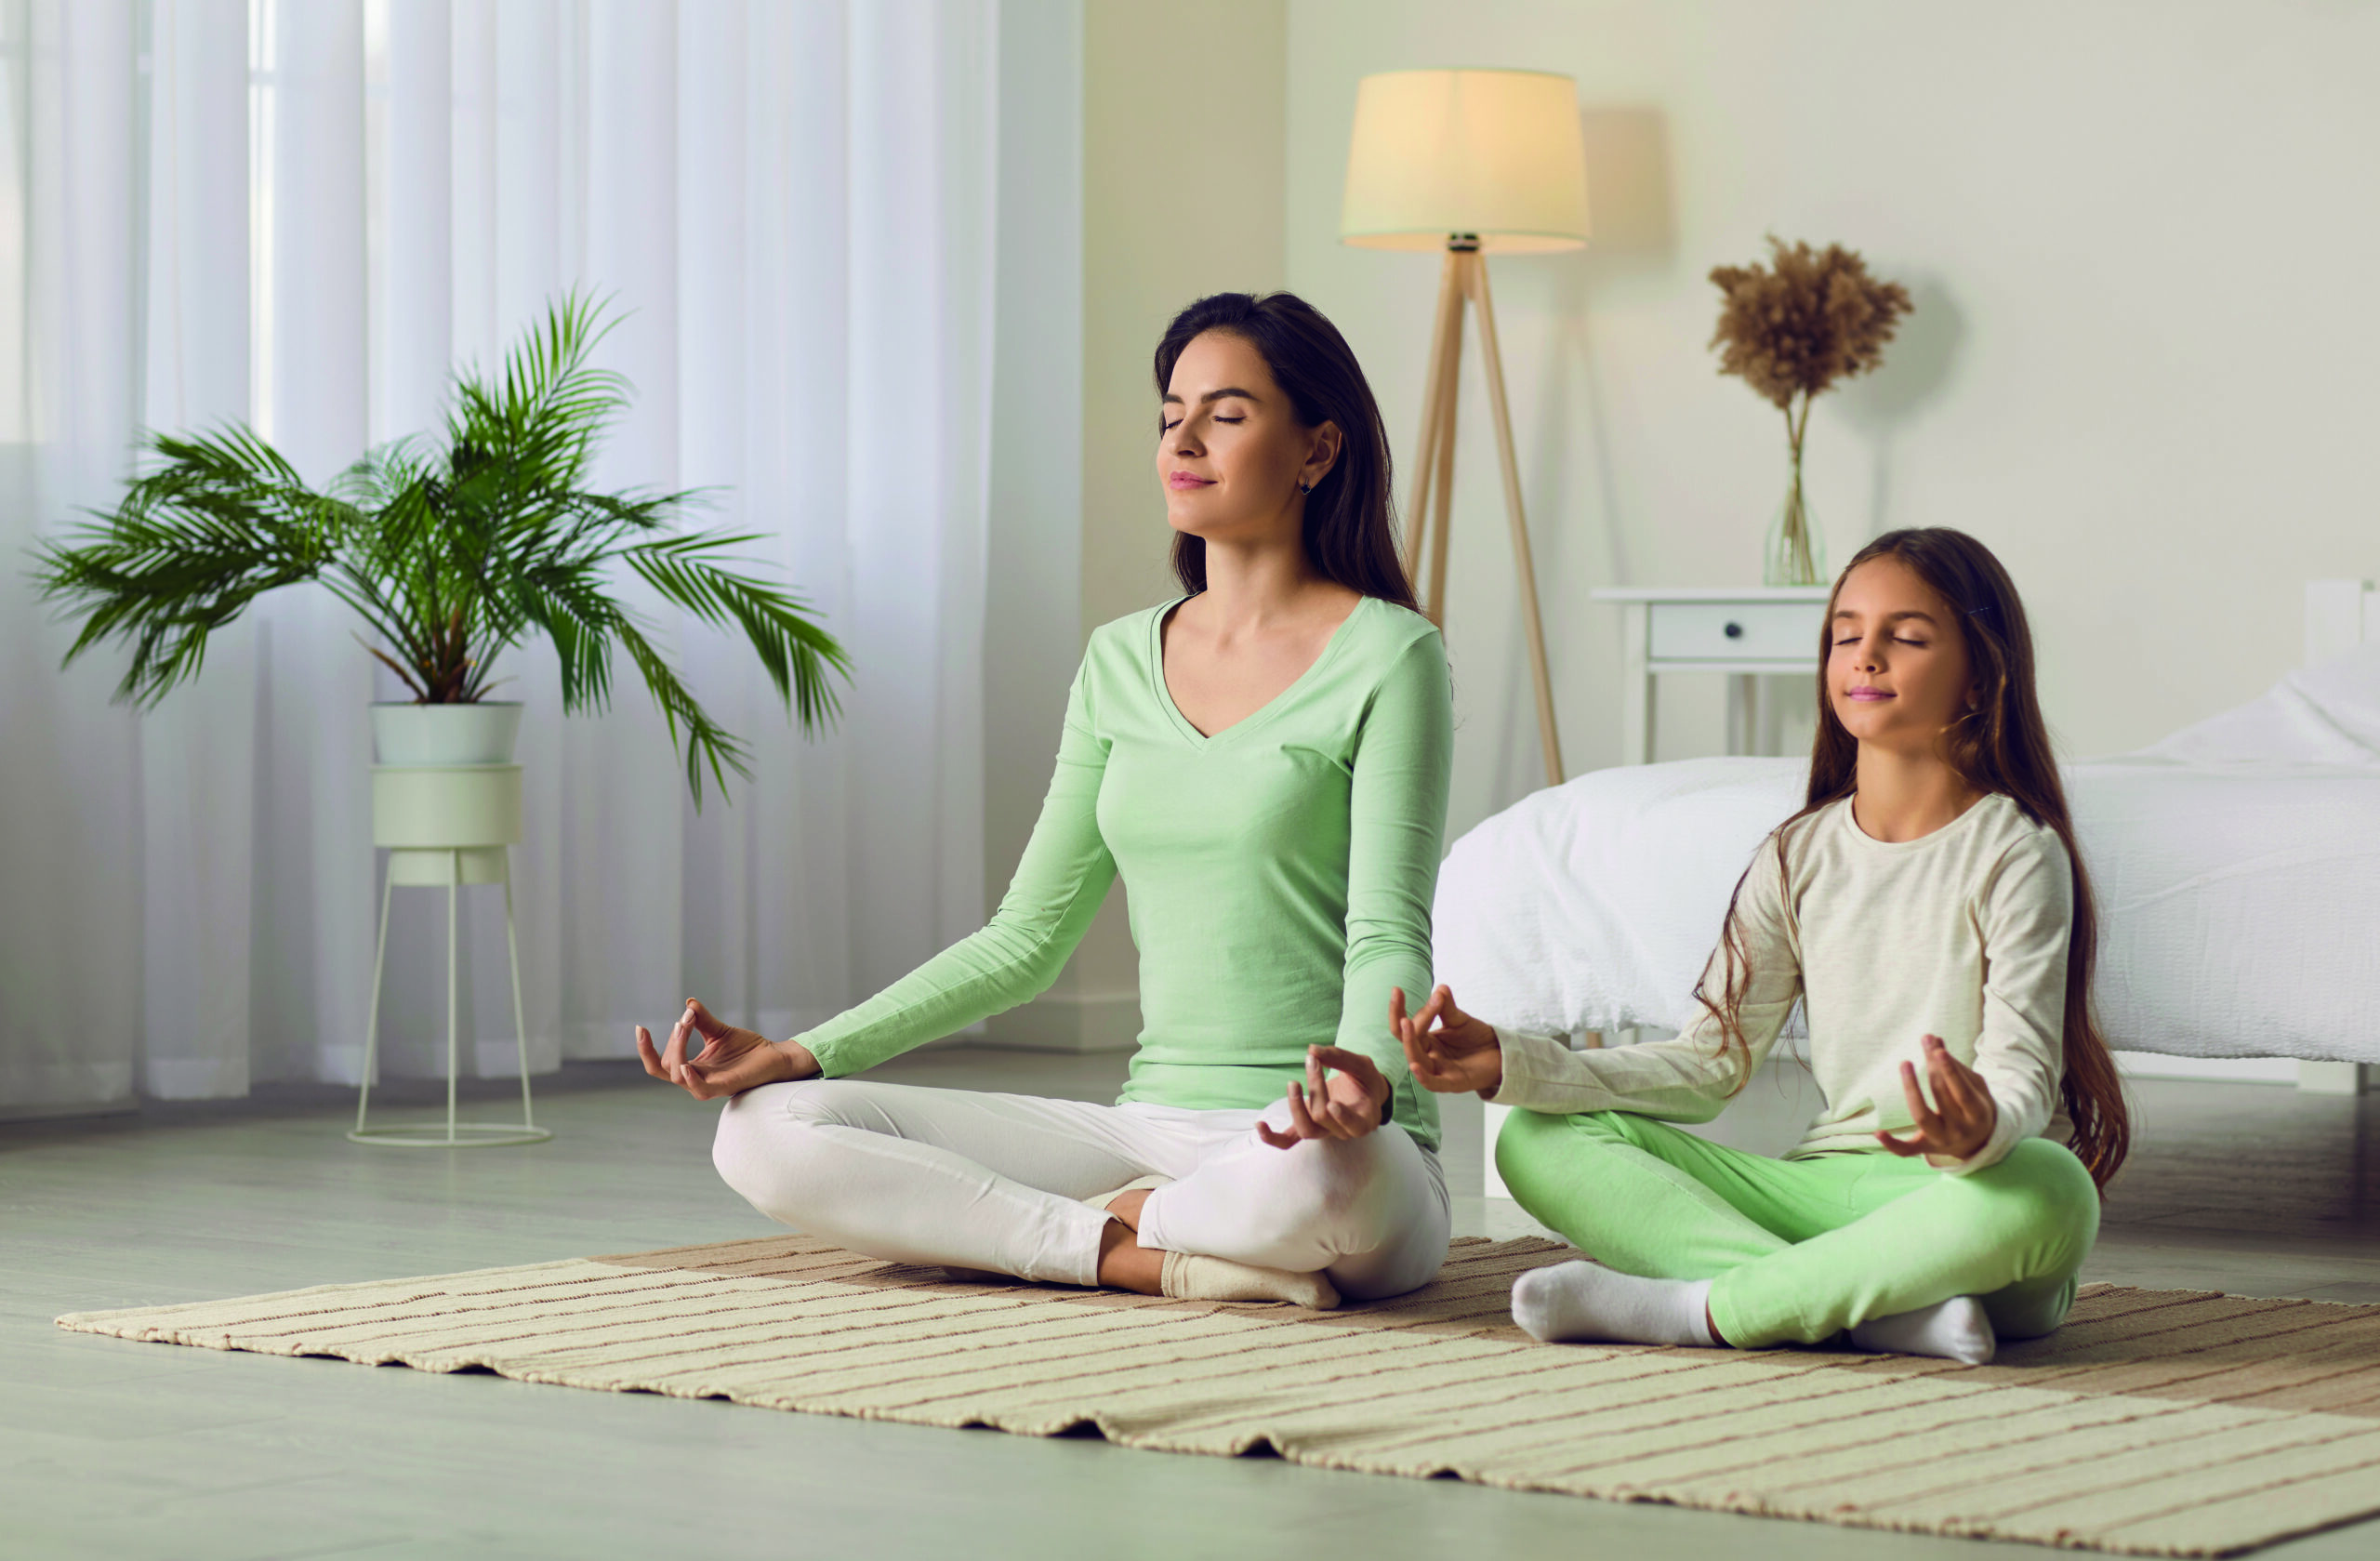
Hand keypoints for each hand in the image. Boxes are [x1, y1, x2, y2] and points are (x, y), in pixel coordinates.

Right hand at [636, 998, 817, 1101]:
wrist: (774, 1056)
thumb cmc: (747, 1048)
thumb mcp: (719, 1031)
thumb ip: (702, 1020)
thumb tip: (688, 1003)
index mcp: (691, 1068)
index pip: (658, 1064)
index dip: (645, 1048)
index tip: (640, 1027)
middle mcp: (695, 1079)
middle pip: (664, 1066)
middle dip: (671, 1039)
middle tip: (685, 1019)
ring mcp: (708, 1085)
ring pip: (677, 1074)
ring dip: (677, 1048)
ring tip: (686, 1024)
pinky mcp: (724, 1087)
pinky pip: (699, 1089)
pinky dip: (690, 1079)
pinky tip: (687, 1065)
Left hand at [1257, 1045, 1389, 1148]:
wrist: (1364, 1094)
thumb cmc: (1365, 1079)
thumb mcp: (1360, 1064)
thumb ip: (1339, 1057)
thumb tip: (1312, 1050)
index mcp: (1365, 1118)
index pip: (1354, 1125)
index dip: (1342, 1118)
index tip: (1332, 1103)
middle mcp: (1344, 1131)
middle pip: (1324, 1118)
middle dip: (1316, 1088)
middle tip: (1312, 1062)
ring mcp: (1324, 1132)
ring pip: (1306, 1131)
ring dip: (1296, 1107)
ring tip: (1293, 1083)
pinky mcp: (1308, 1129)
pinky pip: (1288, 1141)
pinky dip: (1272, 1137)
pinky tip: (1259, 1124)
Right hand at [1392, 984, 1502, 1095]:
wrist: (1500, 1054)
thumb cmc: (1475, 1039)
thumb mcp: (1460, 1020)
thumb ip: (1448, 1007)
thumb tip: (1440, 989)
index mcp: (1426, 1041)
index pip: (1407, 1026)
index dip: (1398, 1009)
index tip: (1397, 990)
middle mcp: (1428, 1056)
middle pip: (1408, 1043)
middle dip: (1404, 1028)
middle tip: (1403, 1011)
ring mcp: (1439, 1071)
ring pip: (1416, 1060)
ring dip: (1409, 1044)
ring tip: (1406, 1024)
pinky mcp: (1452, 1083)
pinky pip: (1433, 1083)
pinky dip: (1423, 1076)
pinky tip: (1415, 1066)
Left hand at [1876, 1034, 1998, 1161]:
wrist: (1979, 1142)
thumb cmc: (1975, 1105)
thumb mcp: (1974, 1086)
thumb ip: (1954, 1064)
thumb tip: (1933, 1039)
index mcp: (1978, 1114)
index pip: (1961, 1091)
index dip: (1950, 1071)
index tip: (1938, 1050)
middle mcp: (1960, 1130)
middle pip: (1942, 1097)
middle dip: (1933, 1068)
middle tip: (1926, 1042)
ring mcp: (1941, 1141)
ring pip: (1922, 1116)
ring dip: (1911, 1090)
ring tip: (1905, 1063)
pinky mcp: (1924, 1148)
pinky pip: (1906, 1151)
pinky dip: (1892, 1144)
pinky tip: (1878, 1132)